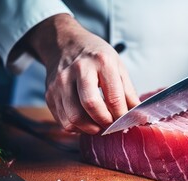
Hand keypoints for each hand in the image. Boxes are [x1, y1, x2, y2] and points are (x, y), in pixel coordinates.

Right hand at [17, 14, 139, 133]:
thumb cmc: (95, 56)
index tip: (125, 121)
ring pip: (74, 118)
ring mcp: (61, 82)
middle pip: (91, 106)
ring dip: (90, 129)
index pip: (114, 98)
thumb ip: (128, 92)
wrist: (65, 44)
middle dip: (105, 123)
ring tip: (99, 126)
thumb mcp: (118, 66)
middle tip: (111, 125)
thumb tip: (137, 117)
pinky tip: (85, 121)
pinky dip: (77, 128)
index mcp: (101, 62)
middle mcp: (79, 70)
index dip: (121, 116)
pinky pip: (63, 121)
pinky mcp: (49, 94)